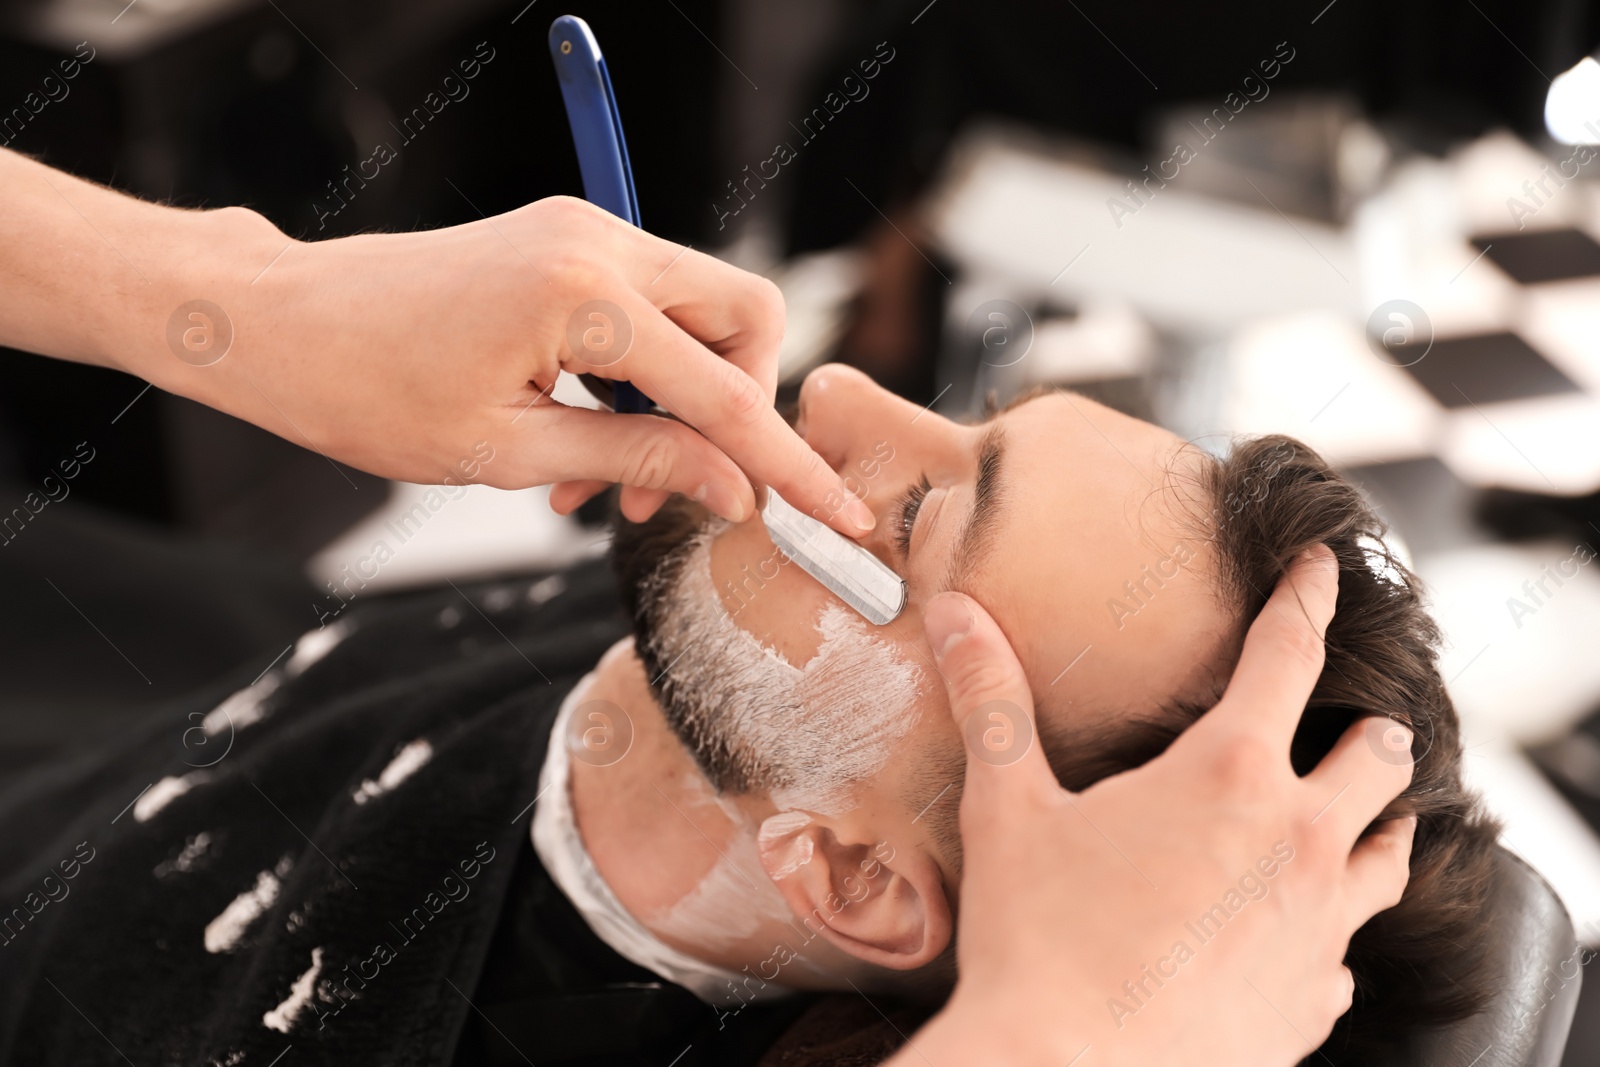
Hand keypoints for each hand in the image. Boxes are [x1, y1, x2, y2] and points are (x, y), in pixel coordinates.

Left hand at [0, 148, 872, 534]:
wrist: (279, 322)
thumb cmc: (365, 391)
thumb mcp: (506, 454)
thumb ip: (635, 465)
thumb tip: (733, 489)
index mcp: (583, 299)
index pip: (727, 393)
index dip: (789, 465)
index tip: (838, 517)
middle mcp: (597, 244)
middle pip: (745, 317)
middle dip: (741, 409)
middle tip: (682, 490)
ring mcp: (582, 232)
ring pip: (701, 312)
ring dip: (681, 402)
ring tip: (603, 488)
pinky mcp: (564, 242)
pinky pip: (648, 308)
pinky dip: (641, 377)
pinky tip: (583, 440)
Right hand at [902, 546, 1415, 1066]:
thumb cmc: (1037, 940)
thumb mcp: (1009, 807)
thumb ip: (992, 701)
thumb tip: (956, 614)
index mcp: (1229, 775)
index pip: (1289, 654)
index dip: (1308, 598)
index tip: (1325, 568)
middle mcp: (1296, 842)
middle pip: (1377, 757)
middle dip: (1364, 728)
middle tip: (1344, 720)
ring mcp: (1316, 928)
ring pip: (1390, 855)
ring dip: (1375, 825)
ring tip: (1358, 818)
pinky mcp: (1311, 1001)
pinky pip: (1346, 953)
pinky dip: (1329, 929)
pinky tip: (1295, 934)